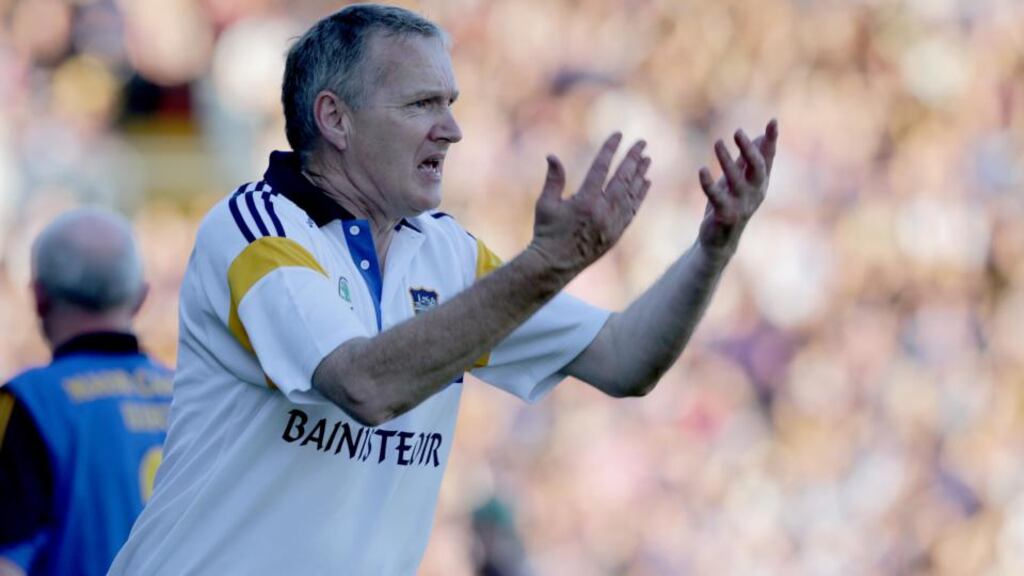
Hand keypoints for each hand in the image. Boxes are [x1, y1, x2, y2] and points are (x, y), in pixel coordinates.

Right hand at [529, 133, 651, 273]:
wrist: (555, 264)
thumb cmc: (546, 232)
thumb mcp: (545, 204)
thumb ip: (553, 179)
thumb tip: (552, 156)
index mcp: (584, 201)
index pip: (601, 168)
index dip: (610, 150)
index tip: (618, 135)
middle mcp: (602, 211)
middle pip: (622, 179)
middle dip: (633, 159)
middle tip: (642, 143)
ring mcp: (612, 223)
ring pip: (630, 194)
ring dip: (639, 175)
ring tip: (647, 159)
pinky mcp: (616, 234)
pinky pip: (632, 210)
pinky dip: (639, 195)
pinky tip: (645, 183)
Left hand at [697, 119, 778, 259]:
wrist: (719, 239)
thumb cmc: (730, 205)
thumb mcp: (740, 180)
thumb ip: (748, 160)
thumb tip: (760, 136)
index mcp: (759, 182)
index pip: (767, 158)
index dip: (771, 141)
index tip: (773, 121)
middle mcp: (754, 193)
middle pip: (757, 168)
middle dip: (749, 150)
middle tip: (738, 131)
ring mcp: (741, 205)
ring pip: (736, 180)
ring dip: (727, 160)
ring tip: (718, 142)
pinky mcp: (725, 215)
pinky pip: (717, 197)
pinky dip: (709, 184)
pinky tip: (702, 170)